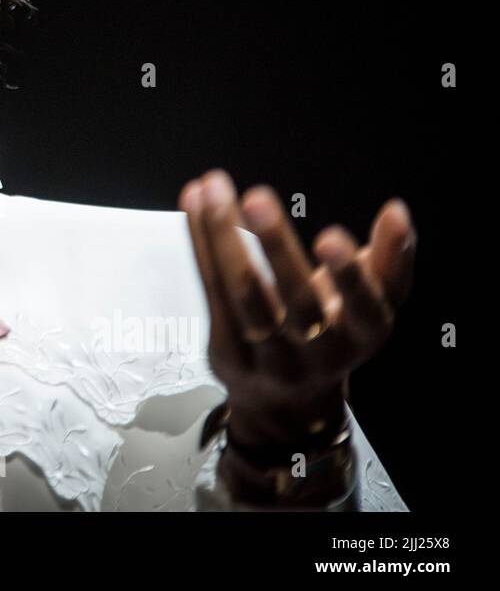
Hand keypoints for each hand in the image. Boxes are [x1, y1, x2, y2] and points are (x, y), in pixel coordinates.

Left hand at [179, 170, 415, 452]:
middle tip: (257, 198)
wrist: (286, 403)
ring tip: (212, 188)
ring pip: (244, 294)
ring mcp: (269, 358)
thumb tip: (396, 210)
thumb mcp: (371, 305)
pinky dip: (201, 244)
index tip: (331, 236)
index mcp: (364, 336)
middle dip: (276, 246)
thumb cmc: (334, 333)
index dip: (350, 275)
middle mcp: (319, 354)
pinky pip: (211, 290)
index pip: (364, 308)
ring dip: (223, 237)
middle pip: (296, 300)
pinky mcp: (228, 352)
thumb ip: (388, 260)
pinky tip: (193, 203)